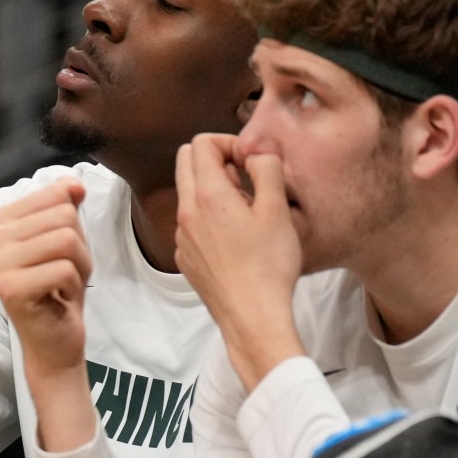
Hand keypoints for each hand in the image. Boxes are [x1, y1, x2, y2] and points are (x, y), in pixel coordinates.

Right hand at [0, 180, 93, 374]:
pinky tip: (58, 297)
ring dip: (79, 265)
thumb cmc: (58, 288)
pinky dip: (74, 286)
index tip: (59, 251)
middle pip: (63, 216)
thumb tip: (73, 185)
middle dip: (78, 246)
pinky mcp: (11, 288)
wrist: (53, 340)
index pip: (56, 195)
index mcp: (0, 223)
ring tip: (61, 283)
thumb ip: (63, 205)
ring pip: (66, 239)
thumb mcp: (65, 237)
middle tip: (62, 271)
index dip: (73, 223)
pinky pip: (65, 269)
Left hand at [174, 134, 305, 388]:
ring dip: (213, 188)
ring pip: (188, 193)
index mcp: (206, 196)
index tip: (251, 162)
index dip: (229, 143)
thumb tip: (256, 149)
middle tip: (247, 179)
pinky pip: (191, 222)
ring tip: (247, 209)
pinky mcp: (185, 257)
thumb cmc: (268, 263)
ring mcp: (181, 237)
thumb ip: (265, 168)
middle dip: (216, 159)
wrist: (251, 315)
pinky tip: (236, 235)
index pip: (200, 144)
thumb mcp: (276, 208)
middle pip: (186, 162)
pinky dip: (209, 215)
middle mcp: (185, 213)